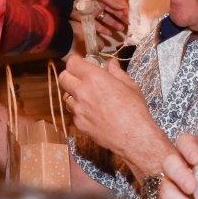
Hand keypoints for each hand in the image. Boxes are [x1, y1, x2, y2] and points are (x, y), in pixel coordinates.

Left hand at [58, 56, 170, 173]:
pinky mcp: (79, 124)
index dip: (75, 62)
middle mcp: (82, 92)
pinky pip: (74, 113)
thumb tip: (111, 63)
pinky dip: (80, 111)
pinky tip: (93, 114)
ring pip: (66, 97)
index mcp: (95, 78)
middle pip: (63, 78)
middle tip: (80, 79)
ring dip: (73, 95)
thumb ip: (116, 72)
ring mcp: (78, 109)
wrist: (133, 136)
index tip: (81, 63)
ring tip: (88, 98)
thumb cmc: (135, 109)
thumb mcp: (129, 85)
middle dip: (70, 76)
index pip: (72, 63)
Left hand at [74, 0, 128, 38]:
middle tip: (129, 24)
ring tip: (121, 29)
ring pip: (107, 20)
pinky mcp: (88, 20)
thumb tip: (123, 7)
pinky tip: (110, 34)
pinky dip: (103, 30)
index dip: (124, 8)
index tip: (130, 15)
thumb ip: (111, 0)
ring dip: (114, 24)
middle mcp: (102, 5)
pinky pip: (97, 26)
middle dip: (122, 18)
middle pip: (114, 12)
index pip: (118, 2)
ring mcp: (95, 13)